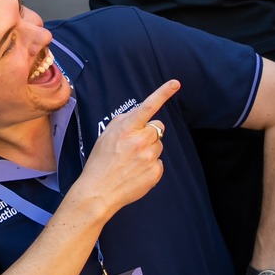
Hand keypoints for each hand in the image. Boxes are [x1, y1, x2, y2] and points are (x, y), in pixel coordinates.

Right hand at [72, 80, 177, 217]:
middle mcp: (140, 141)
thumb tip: (139, 113)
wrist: (99, 191)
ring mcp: (150, 157)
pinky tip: (136, 172)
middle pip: (158, 127)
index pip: (148, 106)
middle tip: (133, 145)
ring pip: (159, 145)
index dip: (163, 93)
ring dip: (149, 149)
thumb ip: (124, 121)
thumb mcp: (106, 135)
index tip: (175, 83)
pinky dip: (150, 166)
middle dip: (149, 132)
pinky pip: (159, 162)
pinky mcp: (156, 172)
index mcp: (127, 129)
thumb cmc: (100, 162)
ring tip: (132, 161)